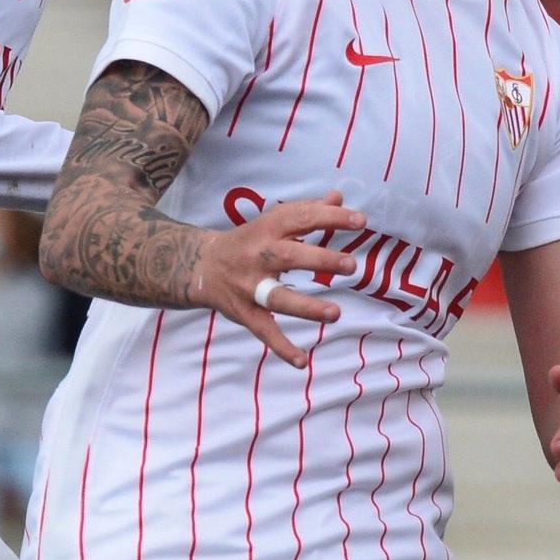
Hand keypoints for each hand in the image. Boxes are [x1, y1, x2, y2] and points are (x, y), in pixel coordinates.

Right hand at [194, 191, 364, 368]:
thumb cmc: (249, 241)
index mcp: (268, 229)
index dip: (330, 217)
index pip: (300, 218)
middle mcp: (258, 256)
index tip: (361, 221)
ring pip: (278, 298)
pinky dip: (281, 348)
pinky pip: (264, 331)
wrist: (199, 266)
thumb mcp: (272, 222)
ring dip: (306, 307)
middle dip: (320, 260)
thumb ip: (307, 212)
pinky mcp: (245, 312)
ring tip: (335, 314)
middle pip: (288, 257)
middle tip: (351, 265)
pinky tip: (302, 361)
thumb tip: (339, 197)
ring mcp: (250, 286)